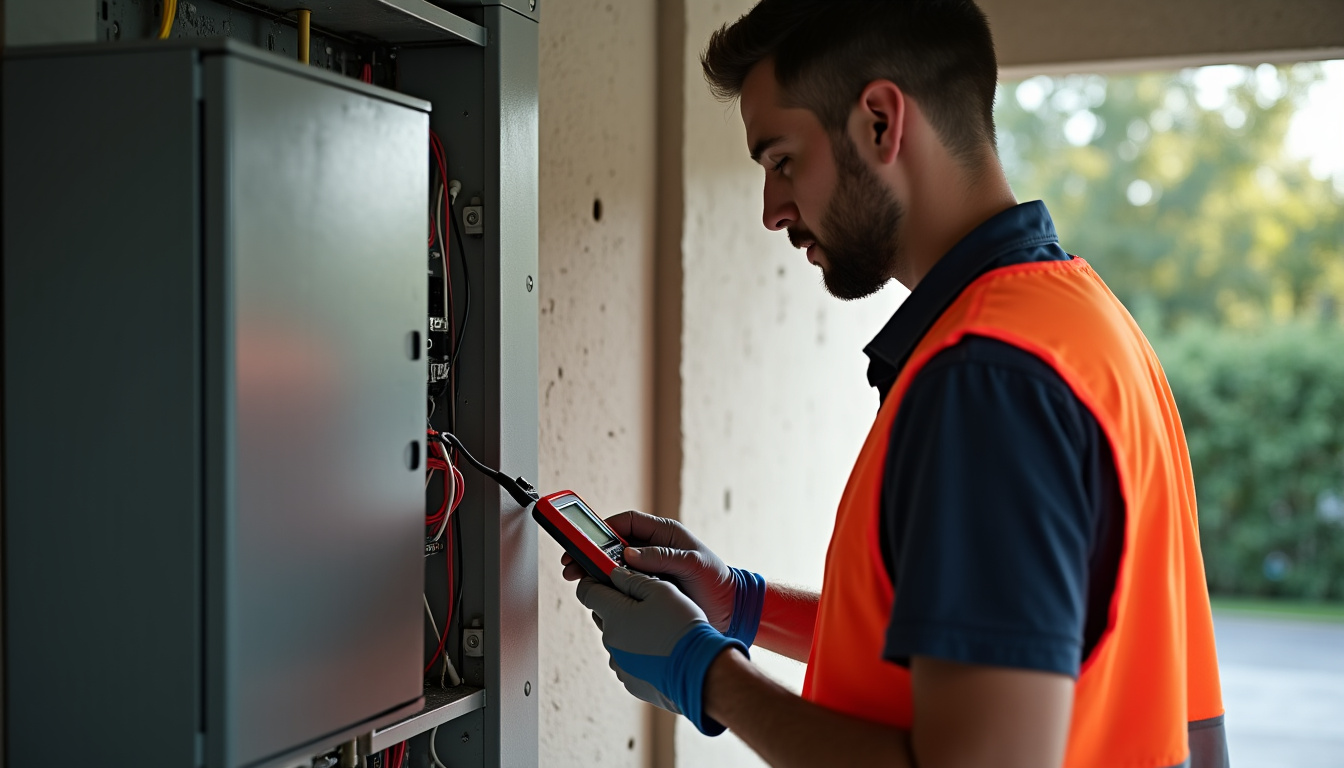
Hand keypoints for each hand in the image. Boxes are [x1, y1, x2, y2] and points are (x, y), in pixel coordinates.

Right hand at [561, 511, 765, 644]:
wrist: (731, 609)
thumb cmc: (717, 580)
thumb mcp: (694, 563)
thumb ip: (664, 556)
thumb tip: (630, 554)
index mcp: (663, 534)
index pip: (626, 523)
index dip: (604, 528)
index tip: (585, 538)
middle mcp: (652, 551)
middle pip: (612, 545)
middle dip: (589, 552)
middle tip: (571, 563)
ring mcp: (648, 571)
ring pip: (613, 567)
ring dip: (593, 572)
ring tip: (577, 579)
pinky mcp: (647, 591)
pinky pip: (621, 586)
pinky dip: (607, 589)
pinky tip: (597, 596)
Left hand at [577, 567, 746, 735]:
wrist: (698, 670)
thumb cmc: (682, 627)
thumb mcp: (662, 591)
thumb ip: (634, 579)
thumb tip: (615, 575)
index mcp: (614, 614)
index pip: (587, 592)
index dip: (593, 581)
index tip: (604, 577)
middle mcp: (610, 639)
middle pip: (603, 615)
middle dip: (617, 606)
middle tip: (643, 602)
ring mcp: (618, 662)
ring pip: (617, 637)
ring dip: (629, 630)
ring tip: (657, 629)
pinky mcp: (629, 680)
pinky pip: (627, 659)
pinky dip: (638, 652)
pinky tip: (659, 649)